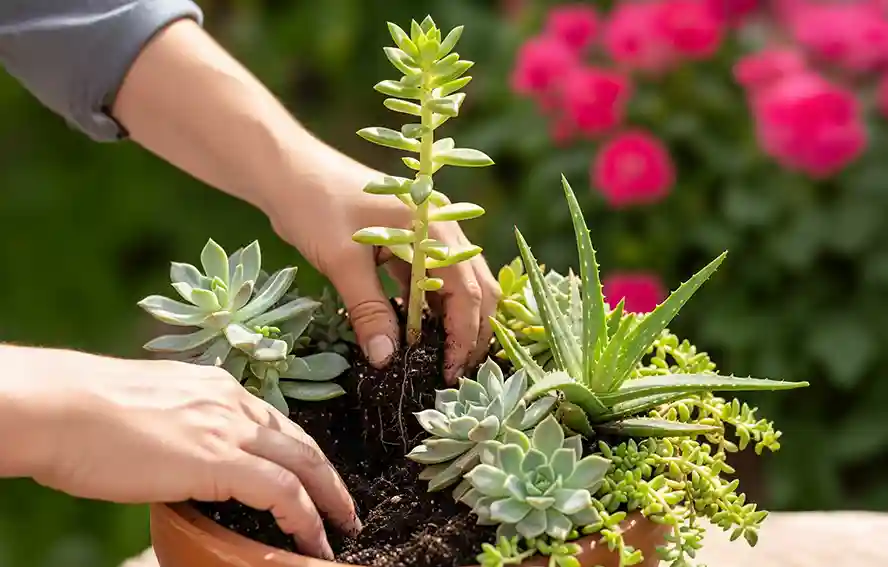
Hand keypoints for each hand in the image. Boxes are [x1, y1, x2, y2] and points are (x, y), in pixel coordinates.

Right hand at [14, 348, 356, 559]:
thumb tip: (186, 455)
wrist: (60, 408)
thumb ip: (182, 427)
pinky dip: (305, 516)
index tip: (314, 477)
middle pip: (301, 441)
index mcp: (216, 387)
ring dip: (328, 499)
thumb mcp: (151, 410)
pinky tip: (312, 538)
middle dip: (329, 477)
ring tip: (340, 527)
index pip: (276, 423)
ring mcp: (229, 428)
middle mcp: (232, 401)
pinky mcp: (219, 459)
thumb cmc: (86, 414)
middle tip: (345, 506)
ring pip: (303, 463)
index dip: (302, 453)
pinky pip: (281, 490)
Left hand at [269, 162, 500, 383]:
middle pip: (476, 288)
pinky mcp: (408, 240)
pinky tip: (416, 332)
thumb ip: (368, 310)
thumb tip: (385, 359)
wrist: (286, 170)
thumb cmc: (315, 206)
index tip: (451, 372)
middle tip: (454, 372)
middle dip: (471, 332)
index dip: (464, 336)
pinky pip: (431, 278)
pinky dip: (430, 307)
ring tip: (438, 357)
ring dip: (452, 320)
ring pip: (457, 284)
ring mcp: (427, 233)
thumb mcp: (342, 262)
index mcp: (433, 230)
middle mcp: (440, 229)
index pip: (468, 292)